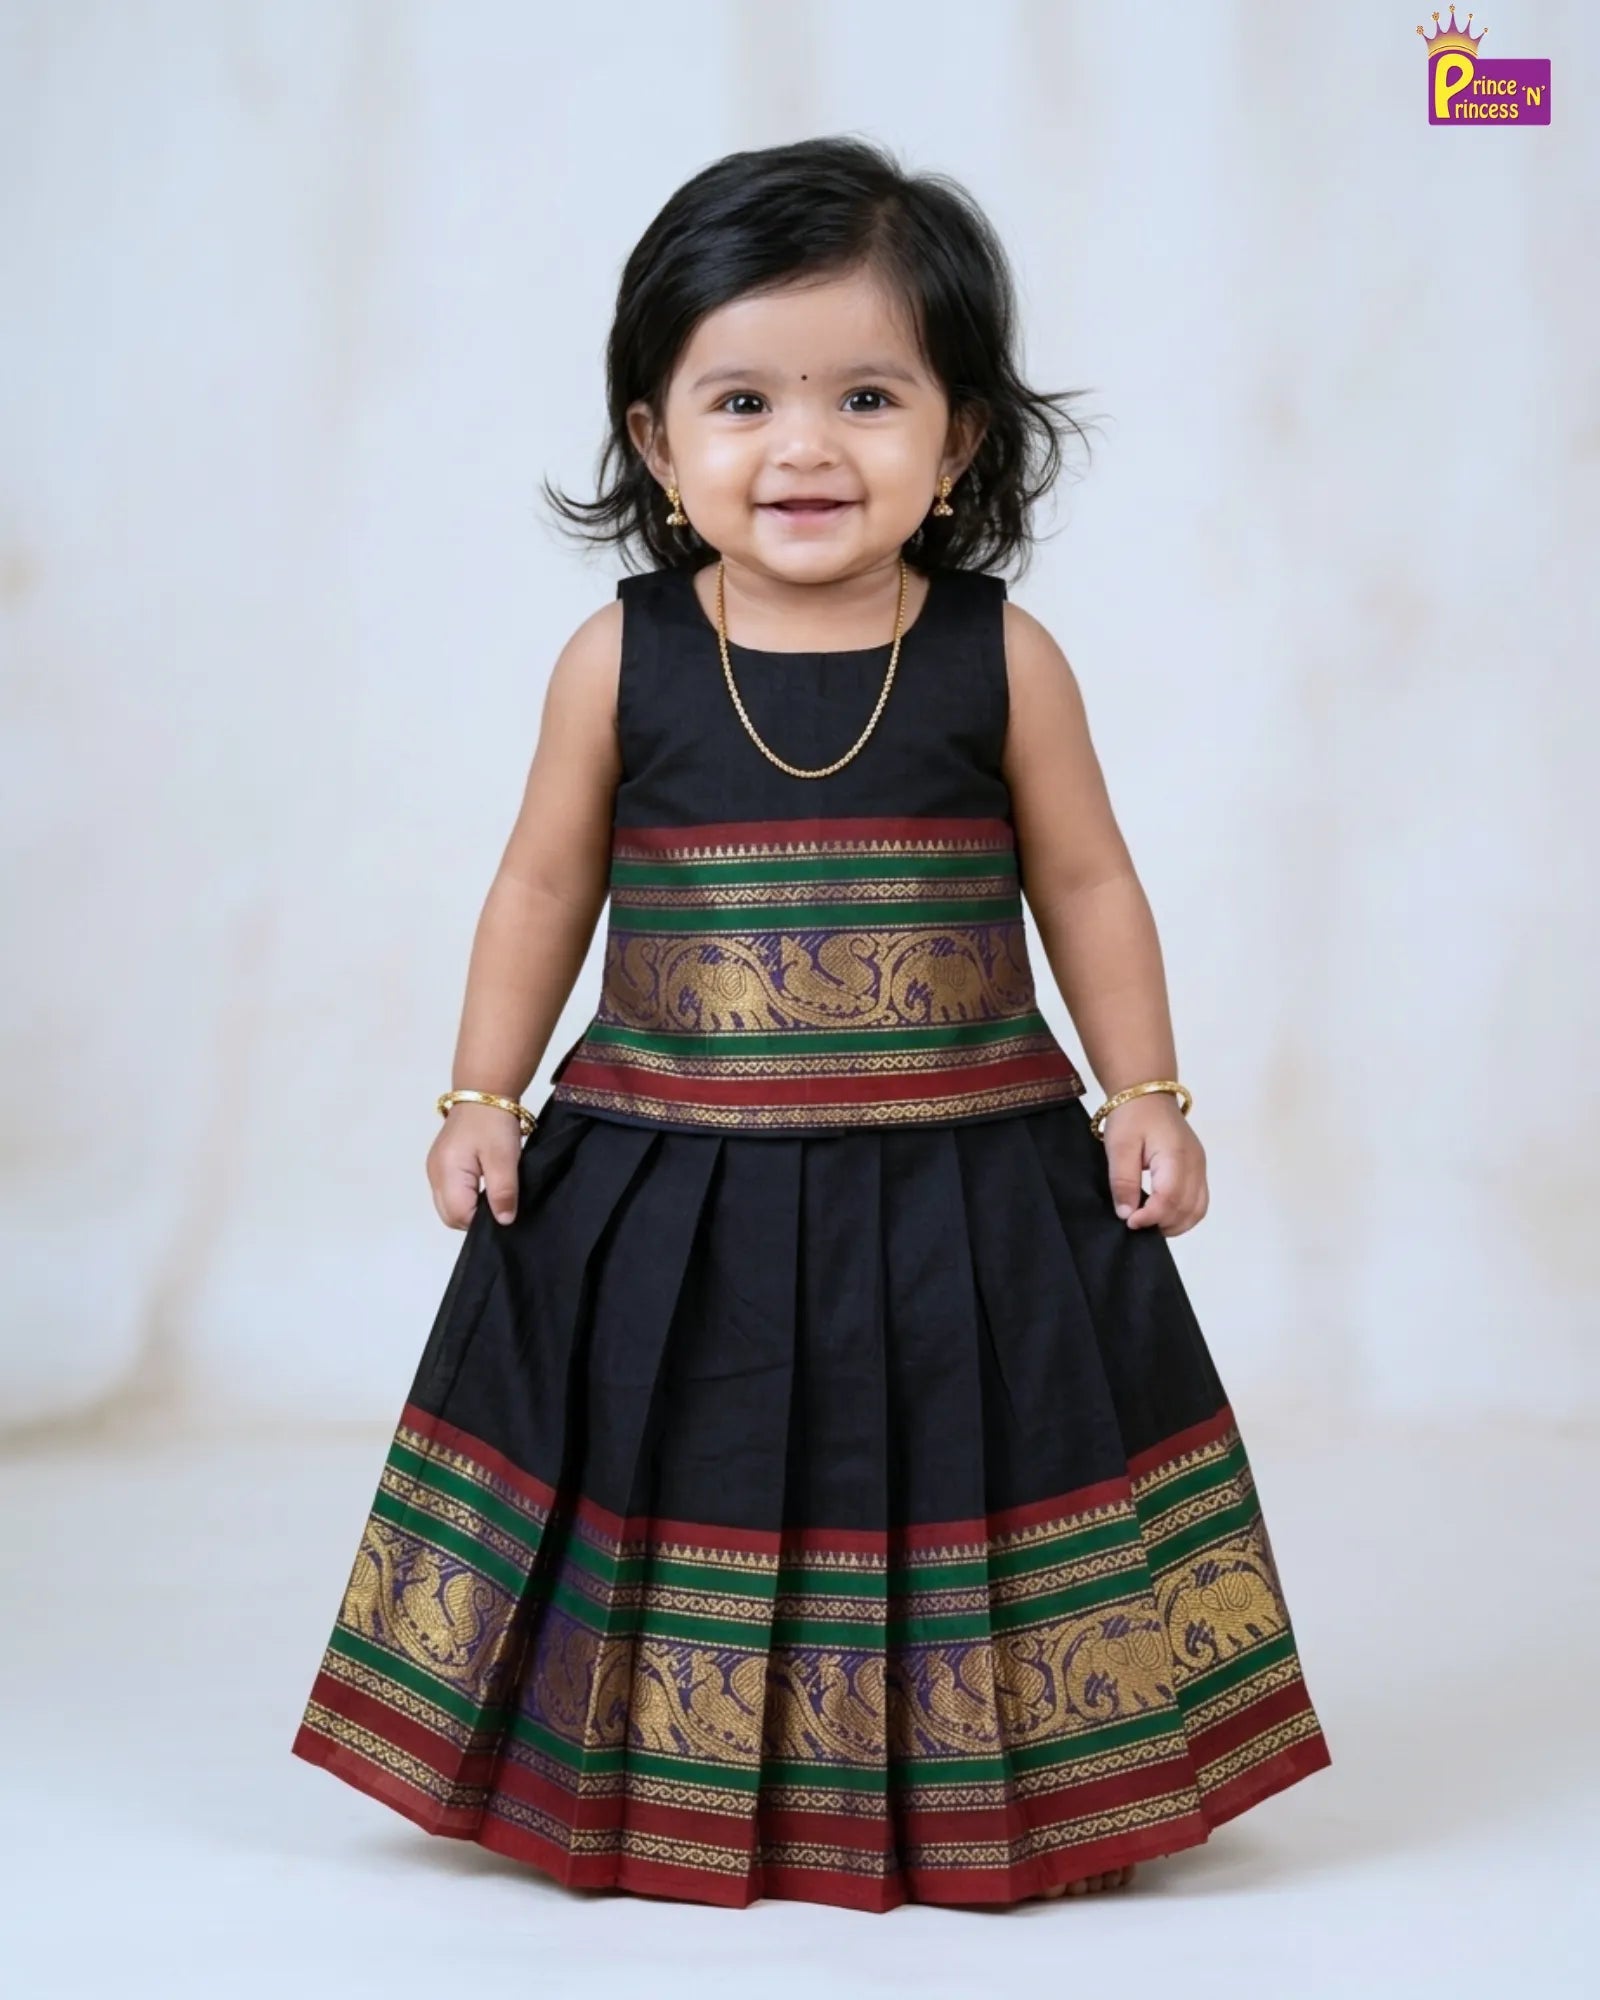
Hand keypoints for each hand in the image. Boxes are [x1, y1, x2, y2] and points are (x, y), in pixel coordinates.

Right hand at [427, 1102, 523, 1229]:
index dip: (483, 1220)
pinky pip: (449, 1193)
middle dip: (475, 1217)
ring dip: (470, 1207)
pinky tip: (483, 1185)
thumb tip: (503, 1221)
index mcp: (446, 1174)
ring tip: (492, 1193)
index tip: (503, 1208)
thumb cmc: (494, 1124)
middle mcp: (434, 1175)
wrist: (483, 1092)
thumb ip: (502, 1192)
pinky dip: (465, 1196)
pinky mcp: (440, 1165)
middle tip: (499, 1202)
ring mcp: (434, 1170)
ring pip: (449, 1206)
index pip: (459, 1217)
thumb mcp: (504, 1158)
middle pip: (450, 1216)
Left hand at [1101, 1095, 1208, 1235]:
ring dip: (1175, 1224)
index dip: (1150, 1217)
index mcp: (1176, 1156)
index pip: (1170, 1198)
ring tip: (1149, 1223)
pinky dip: (1183, 1215)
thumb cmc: (1131, 1117)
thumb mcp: (1119, 1147)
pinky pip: (1199, 1201)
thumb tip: (1127, 1214)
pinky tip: (1163, 1215)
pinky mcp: (1198, 1169)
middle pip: (1187, 1209)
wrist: (1148, 1093)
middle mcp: (1195, 1164)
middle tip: (1136, 1223)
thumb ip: (1123, 1181)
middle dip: (1161, 1223)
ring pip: (1198, 1209)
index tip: (1129, 1221)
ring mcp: (1200, 1167)